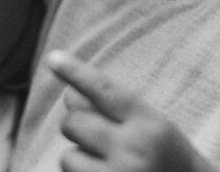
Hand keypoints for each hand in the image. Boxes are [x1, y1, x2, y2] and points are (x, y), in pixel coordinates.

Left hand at [47, 51, 219, 171]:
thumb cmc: (166, 157)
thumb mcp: (151, 125)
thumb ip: (113, 108)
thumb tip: (68, 94)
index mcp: (149, 123)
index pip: (103, 90)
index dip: (75, 71)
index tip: (52, 58)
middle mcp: (133, 149)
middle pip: (74, 121)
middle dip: (78, 126)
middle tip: (98, 136)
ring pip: (67, 157)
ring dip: (79, 159)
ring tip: (107, 165)